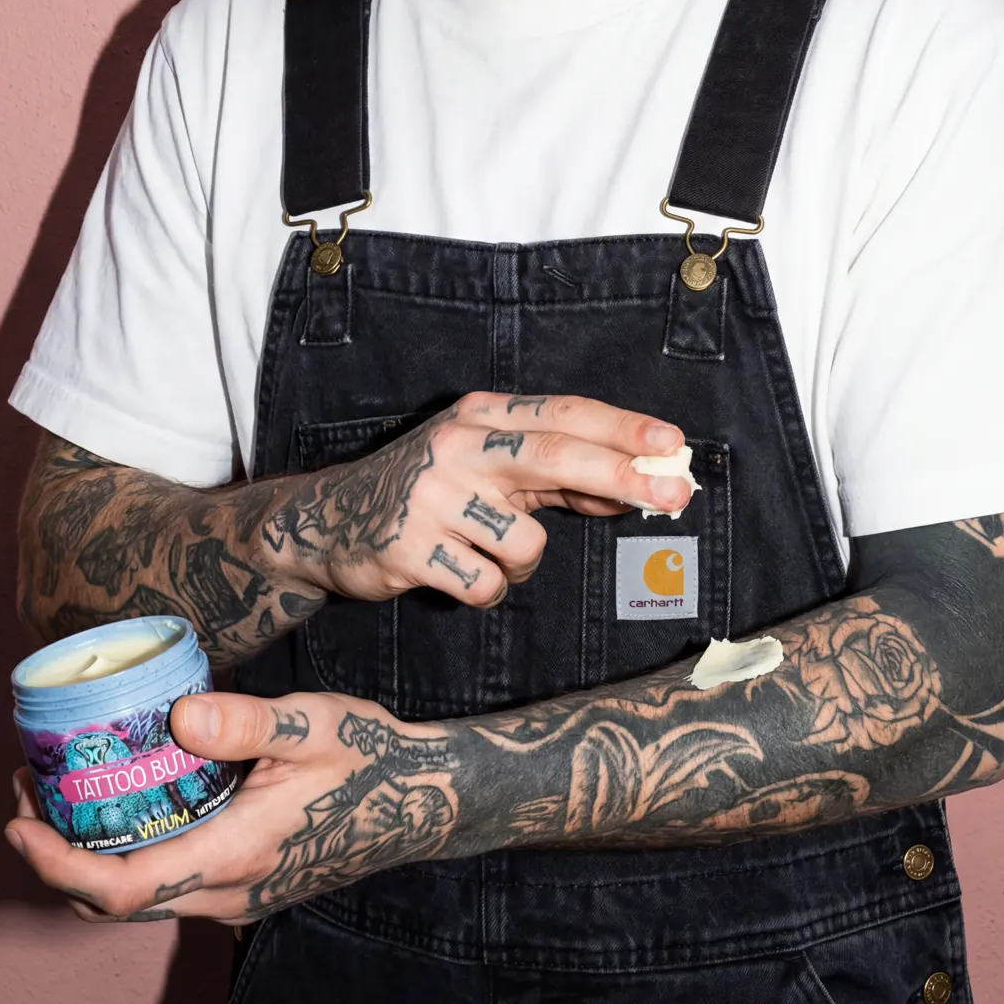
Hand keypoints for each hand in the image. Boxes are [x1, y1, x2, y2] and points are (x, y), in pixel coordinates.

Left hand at [5, 690, 460, 924]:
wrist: (419, 800)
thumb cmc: (366, 756)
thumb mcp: (310, 725)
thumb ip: (246, 721)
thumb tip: (178, 710)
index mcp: (234, 854)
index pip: (123, 887)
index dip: (58, 864)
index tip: (18, 823)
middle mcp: (226, 890)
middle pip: (115, 902)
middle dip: (56, 856)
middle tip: (26, 791)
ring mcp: (234, 895)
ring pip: (139, 897)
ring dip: (87, 856)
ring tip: (60, 791)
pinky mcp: (242, 883)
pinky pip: (166, 883)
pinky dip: (126, 852)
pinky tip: (125, 800)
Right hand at [262, 391, 690, 606]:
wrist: (326, 520)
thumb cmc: (430, 488)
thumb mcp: (487, 465)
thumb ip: (556, 475)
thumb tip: (633, 490)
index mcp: (482, 416)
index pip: (564, 414)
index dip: (622, 428)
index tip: (673, 443)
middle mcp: (458, 446)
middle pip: (556, 456)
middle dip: (623, 477)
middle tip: (677, 495)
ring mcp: (432, 496)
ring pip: (526, 545)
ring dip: (522, 564)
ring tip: (484, 551)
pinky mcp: (410, 548)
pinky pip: (488, 586)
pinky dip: (487, 589)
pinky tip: (456, 572)